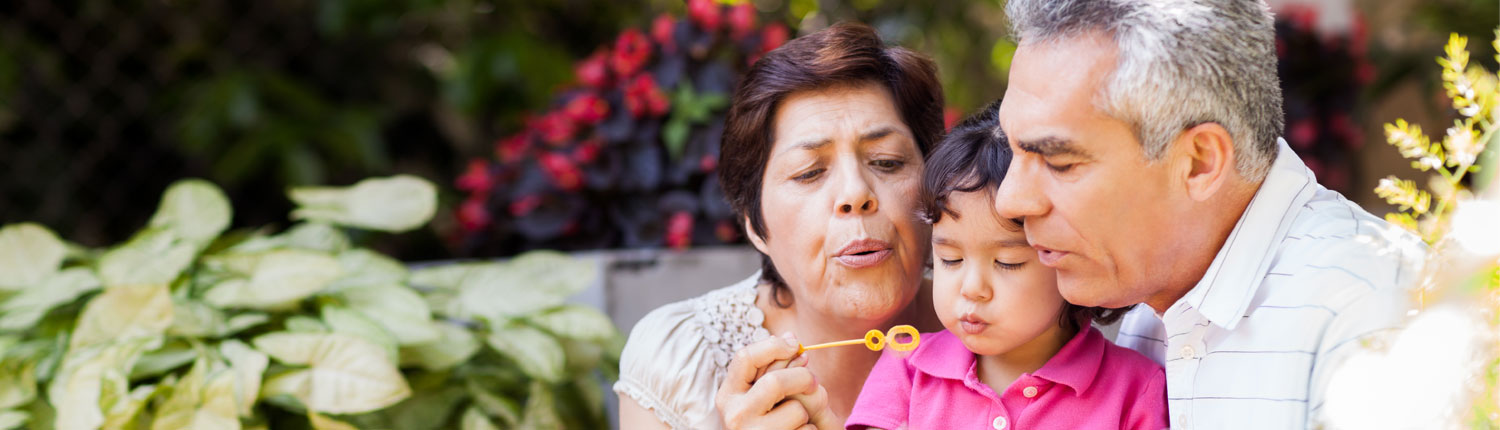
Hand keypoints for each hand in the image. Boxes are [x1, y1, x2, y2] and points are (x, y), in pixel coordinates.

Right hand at [716, 333, 837, 428]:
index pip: (745, 358)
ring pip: (796, 410)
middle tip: (814, 383)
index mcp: (728, 396)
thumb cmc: (766, 423)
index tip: (795, 345)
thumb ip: (773, 368)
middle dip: (802, 378)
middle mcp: (735, 415)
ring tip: (797, 423)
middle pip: (775, 382)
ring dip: (806, 414)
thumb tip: (791, 336)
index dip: (773, 346)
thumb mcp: (762, 396)